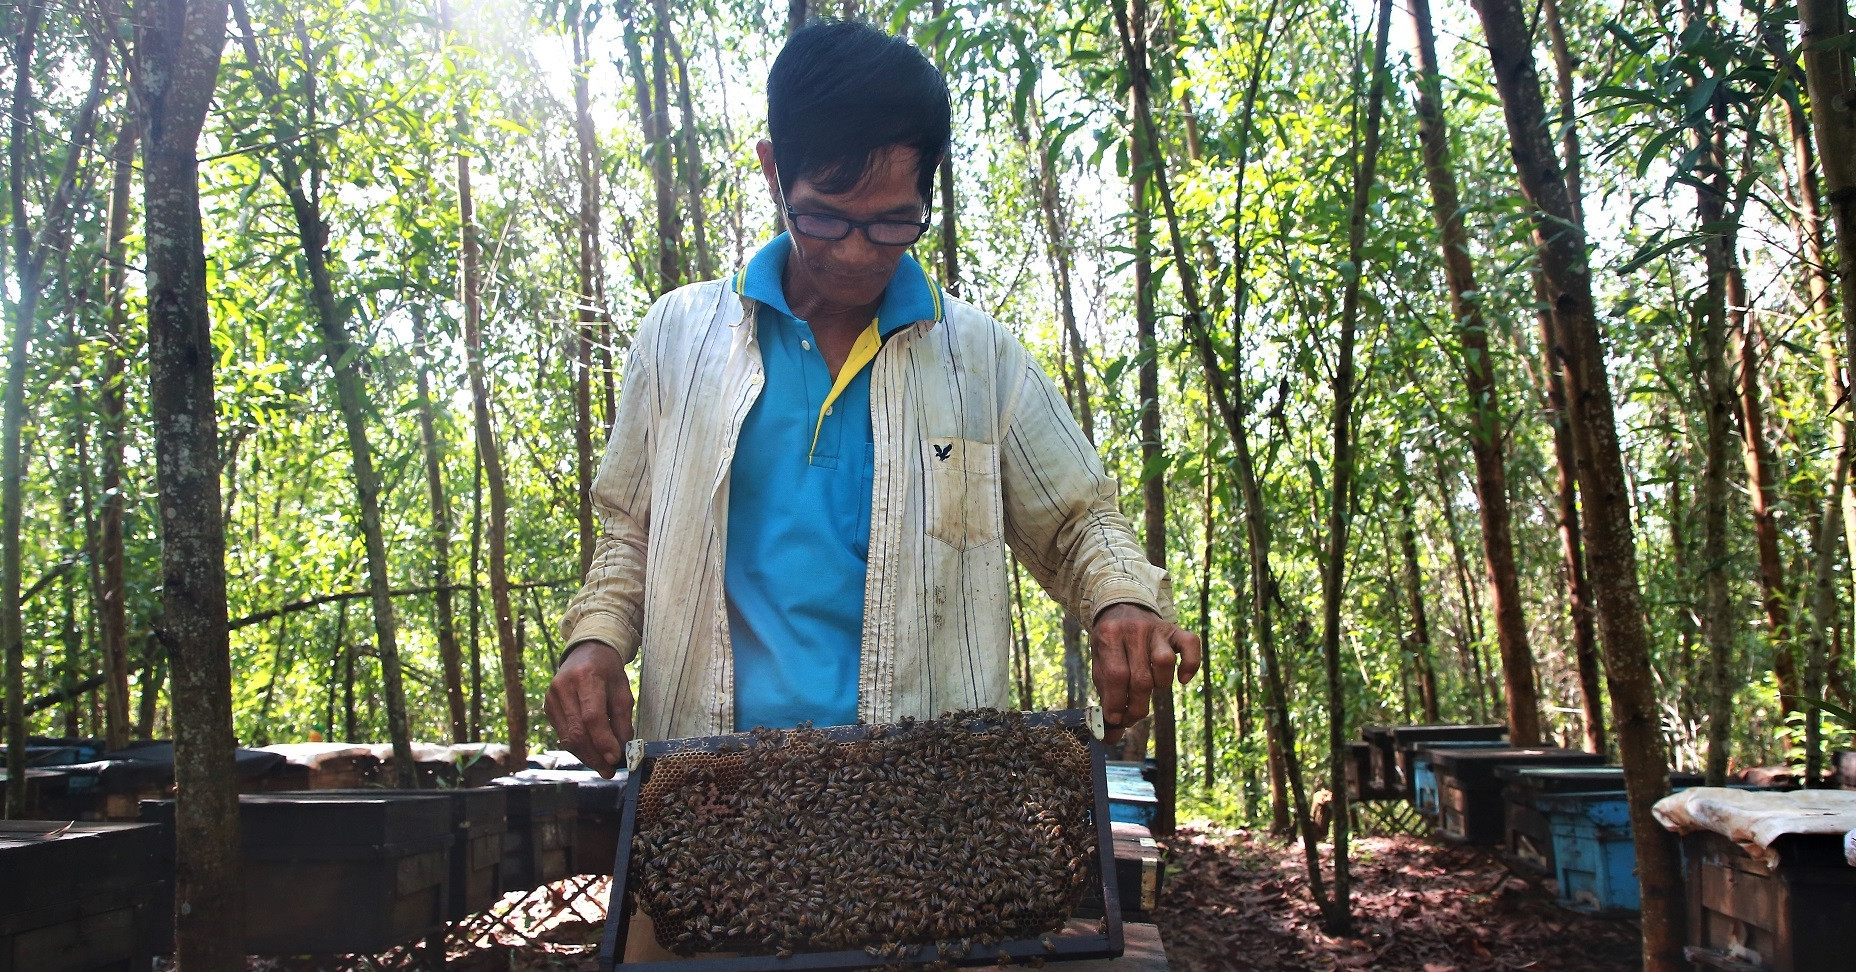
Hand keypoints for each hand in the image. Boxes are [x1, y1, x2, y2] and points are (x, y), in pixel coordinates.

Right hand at [543, 641, 634, 777]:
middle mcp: (563, 687)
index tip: (616, 758)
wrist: (585, 652)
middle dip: (595, 756)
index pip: (592, 716)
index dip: (603, 741)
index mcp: (586, 677)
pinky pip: (562, 734)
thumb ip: (623, 719)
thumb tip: (623, 748)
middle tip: (610, 771)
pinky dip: (578, 747)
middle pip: (577, 731)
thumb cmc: (607, 671)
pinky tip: (591, 754)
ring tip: (603, 767)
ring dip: (586, 756)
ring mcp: (551, 698)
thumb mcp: (623, 689)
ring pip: (567, 737)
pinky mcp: (547, 707)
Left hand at [1090, 603, 1201, 744]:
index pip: (1115, 676)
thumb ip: (1106, 697)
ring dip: (1160, 685)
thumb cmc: (1111, 646)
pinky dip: (1190, 664)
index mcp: (1108, 635)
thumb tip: (1110, 737)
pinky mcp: (1176, 630)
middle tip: (1133, 716)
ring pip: (1164, 662)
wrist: (1122, 608)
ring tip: (1152, 688)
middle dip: (1137, 706)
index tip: (1116, 719)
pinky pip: (1191, 645)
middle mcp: (1134, 630)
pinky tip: (1183, 679)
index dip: (1117, 703)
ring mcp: (1157, 629)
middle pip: (1141, 677)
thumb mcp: (1100, 664)